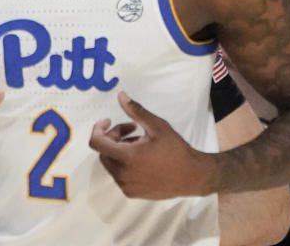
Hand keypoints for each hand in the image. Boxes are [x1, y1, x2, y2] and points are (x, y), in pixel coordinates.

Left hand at [89, 92, 214, 198]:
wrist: (193, 177)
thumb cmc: (176, 150)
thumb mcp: (157, 126)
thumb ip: (136, 111)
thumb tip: (121, 95)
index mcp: (126, 158)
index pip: (96, 142)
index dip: (98, 129)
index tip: (108, 121)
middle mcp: (122, 174)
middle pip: (104, 151)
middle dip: (114, 137)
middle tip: (132, 129)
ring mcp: (126, 186)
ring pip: (111, 163)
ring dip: (120, 150)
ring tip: (140, 143)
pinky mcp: (132, 193)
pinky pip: (119, 175)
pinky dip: (124, 163)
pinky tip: (142, 158)